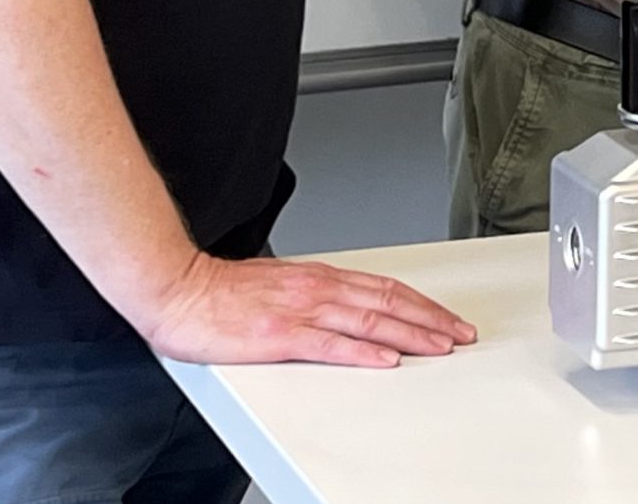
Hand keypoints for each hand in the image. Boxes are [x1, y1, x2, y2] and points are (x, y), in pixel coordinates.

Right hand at [136, 251, 476, 368]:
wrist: (176, 287)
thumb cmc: (220, 292)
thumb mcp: (279, 284)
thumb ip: (313, 294)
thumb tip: (342, 306)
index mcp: (319, 278)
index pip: (385, 289)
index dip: (422, 304)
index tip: (447, 318)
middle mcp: (318, 289)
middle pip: (389, 303)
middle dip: (431, 320)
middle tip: (461, 334)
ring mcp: (301, 311)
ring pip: (370, 321)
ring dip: (411, 334)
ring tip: (440, 346)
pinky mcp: (279, 335)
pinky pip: (330, 344)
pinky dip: (363, 352)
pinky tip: (386, 360)